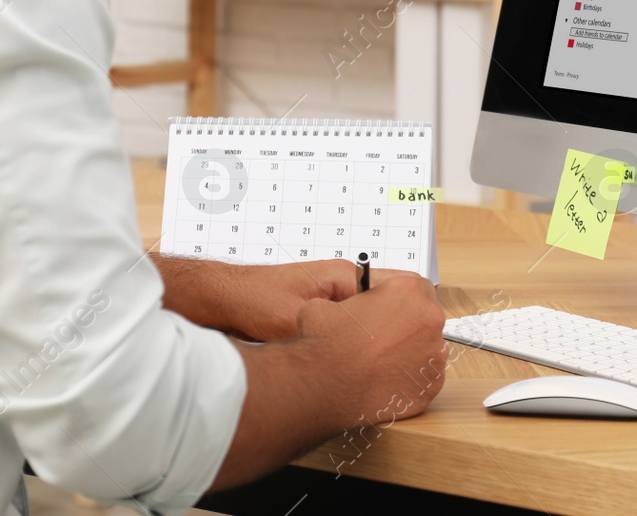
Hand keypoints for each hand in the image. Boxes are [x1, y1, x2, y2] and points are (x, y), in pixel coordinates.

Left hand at [216, 260, 428, 340]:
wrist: (224, 300)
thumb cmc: (254, 299)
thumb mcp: (293, 319)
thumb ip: (328, 329)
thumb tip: (360, 347)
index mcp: (344, 275)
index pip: (397, 286)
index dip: (407, 313)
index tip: (411, 339)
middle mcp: (345, 284)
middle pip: (388, 304)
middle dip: (394, 329)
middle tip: (395, 355)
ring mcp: (336, 298)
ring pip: (372, 318)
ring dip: (375, 337)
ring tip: (376, 360)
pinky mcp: (326, 314)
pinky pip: (355, 326)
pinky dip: (358, 342)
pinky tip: (353, 361)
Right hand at [297, 273, 447, 425]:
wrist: (323, 387)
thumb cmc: (325, 345)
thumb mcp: (326, 303)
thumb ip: (349, 299)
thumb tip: (346, 305)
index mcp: (407, 292)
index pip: (416, 286)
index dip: (400, 298)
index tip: (388, 308)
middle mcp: (428, 320)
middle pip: (426, 315)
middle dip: (409, 322)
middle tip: (384, 335)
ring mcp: (433, 355)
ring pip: (428, 346)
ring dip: (411, 350)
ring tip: (381, 361)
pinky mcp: (431, 385)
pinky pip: (425, 376)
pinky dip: (410, 377)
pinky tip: (386, 380)